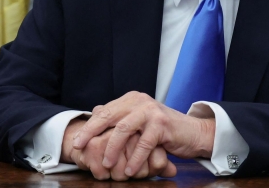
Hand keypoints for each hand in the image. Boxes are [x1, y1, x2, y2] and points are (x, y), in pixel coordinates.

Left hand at [72, 92, 215, 178]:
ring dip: (112, 149)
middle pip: (109, 116)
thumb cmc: (162, 130)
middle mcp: (139, 101)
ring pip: (123, 130)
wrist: (192, 133)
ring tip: (105, 164)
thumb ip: (120, 117)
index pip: (104, 111)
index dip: (89, 126)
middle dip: (91, 133)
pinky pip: (143, 144)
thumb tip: (94, 111)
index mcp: (130, 99)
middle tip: (79, 147)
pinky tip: (129, 170)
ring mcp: (150, 111)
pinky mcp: (162, 124)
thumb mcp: (139, 121)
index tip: (76, 141)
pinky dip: (135, 158)